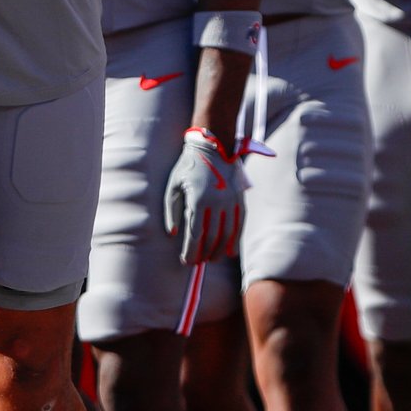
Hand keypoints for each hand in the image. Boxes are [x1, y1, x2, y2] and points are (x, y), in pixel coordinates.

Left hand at [163, 128, 245, 265]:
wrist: (213, 146)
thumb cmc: (188, 167)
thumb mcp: (173, 186)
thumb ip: (171, 211)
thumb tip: (173, 234)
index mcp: (198, 198)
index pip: (195, 233)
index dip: (191, 250)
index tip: (186, 261)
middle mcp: (217, 201)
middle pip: (212, 237)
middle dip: (204, 253)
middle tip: (197, 263)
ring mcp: (231, 200)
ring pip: (227, 233)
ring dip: (220, 250)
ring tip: (212, 259)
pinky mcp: (239, 199)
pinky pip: (239, 224)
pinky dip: (235, 239)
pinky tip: (229, 251)